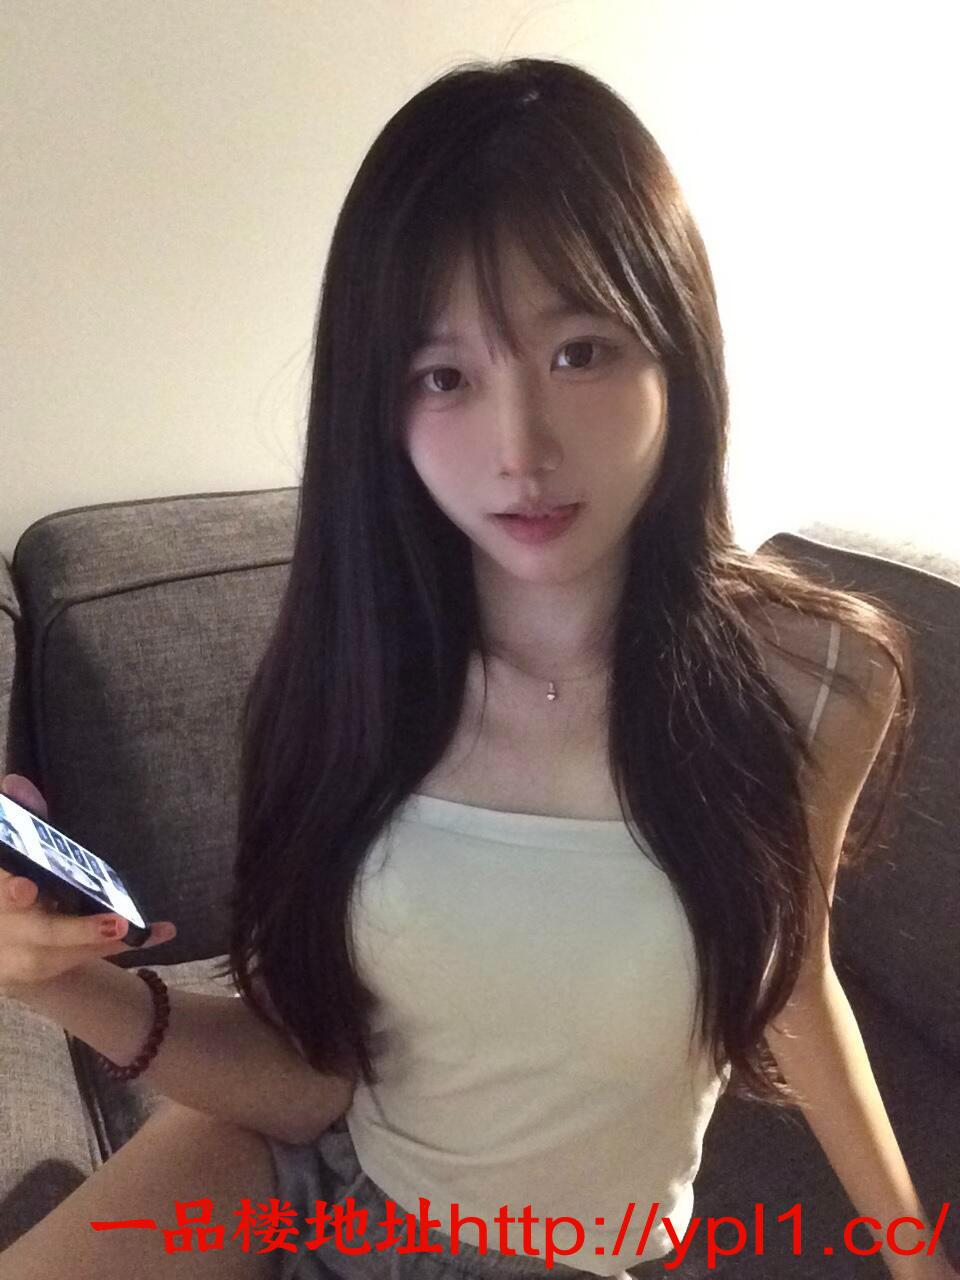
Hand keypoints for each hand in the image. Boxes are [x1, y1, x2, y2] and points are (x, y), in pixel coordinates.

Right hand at [0, 773, 175, 992]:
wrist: (4, 941)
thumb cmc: (14, 881)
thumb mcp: (16, 853)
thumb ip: (21, 817)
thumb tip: (16, 783)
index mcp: (0, 892)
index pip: (3, 890)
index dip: (10, 891)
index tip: (25, 888)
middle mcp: (8, 928)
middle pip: (42, 932)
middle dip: (75, 929)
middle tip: (114, 921)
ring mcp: (28, 955)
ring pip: (69, 953)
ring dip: (103, 940)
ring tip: (132, 926)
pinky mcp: (54, 966)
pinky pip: (94, 957)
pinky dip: (130, 943)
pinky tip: (164, 931)